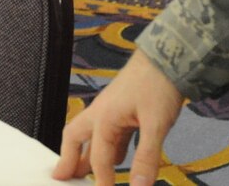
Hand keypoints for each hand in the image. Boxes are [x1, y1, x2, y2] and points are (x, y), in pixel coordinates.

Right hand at [53, 50, 185, 182]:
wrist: (168, 56)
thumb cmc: (158, 84)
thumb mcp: (156, 124)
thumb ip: (146, 157)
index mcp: (104, 118)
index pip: (98, 160)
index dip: (101, 182)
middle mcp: (101, 114)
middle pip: (74, 138)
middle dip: (67, 159)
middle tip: (60, 177)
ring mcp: (111, 111)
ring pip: (90, 137)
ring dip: (84, 155)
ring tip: (82, 174)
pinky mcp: (123, 110)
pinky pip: (109, 134)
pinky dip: (106, 149)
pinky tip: (117, 159)